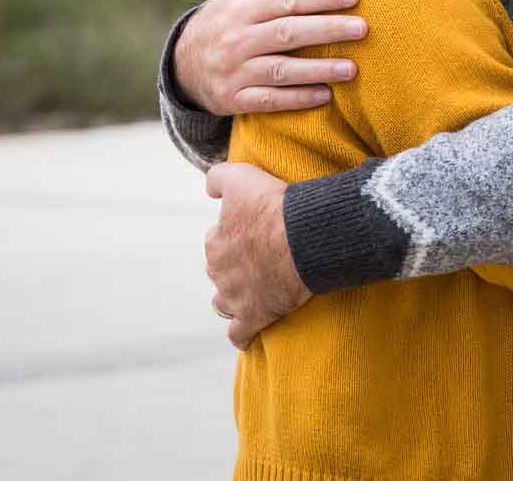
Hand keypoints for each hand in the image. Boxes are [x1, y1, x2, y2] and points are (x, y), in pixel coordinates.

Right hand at [176, 0, 367, 114]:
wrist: (184, 64)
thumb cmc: (227, 16)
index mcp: (244, 8)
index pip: (288, 1)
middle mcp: (238, 39)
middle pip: (287, 34)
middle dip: (327, 31)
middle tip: (363, 29)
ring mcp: (235, 71)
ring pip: (280, 70)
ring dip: (317, 70)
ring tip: (352, 68)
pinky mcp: (235, 98)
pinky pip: (268, 100)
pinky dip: (296, 99)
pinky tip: (325, 96)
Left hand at [205, 162, 310, 348]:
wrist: (304, 236)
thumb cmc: (275, 206)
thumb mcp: (242, 177)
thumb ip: (218, 178)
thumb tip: (208, 188)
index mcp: (215, 242)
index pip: (216, 239)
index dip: (235, 233)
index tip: (254, 230)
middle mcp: (219, 272)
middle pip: (220, 271)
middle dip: (233, 266)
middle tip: (259, 257)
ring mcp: (235, 298)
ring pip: (224, 303)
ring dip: (234, 298)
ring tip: (252, 291)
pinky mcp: (255, 317)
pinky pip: (239, 334)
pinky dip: (242, 334)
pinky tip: (248, 332)